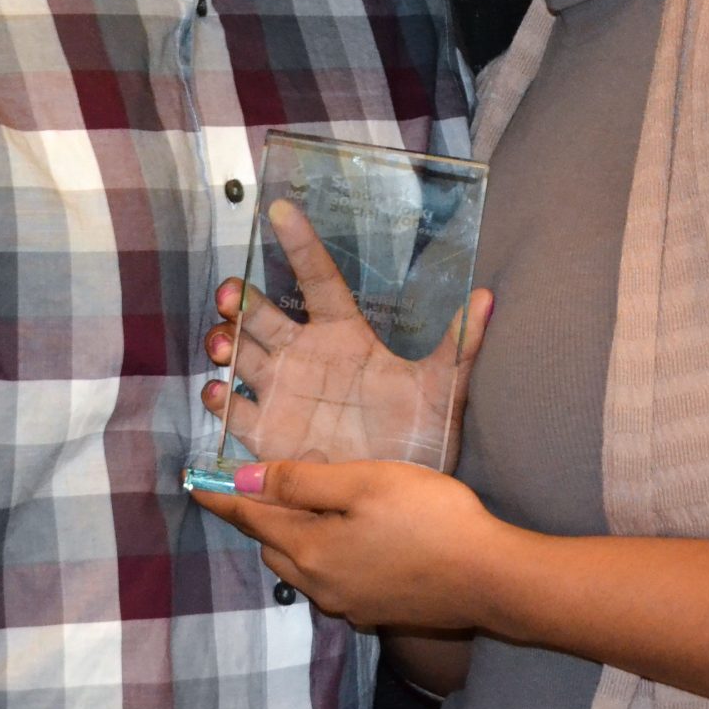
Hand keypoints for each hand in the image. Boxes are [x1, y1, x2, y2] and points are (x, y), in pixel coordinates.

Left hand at [189, 458, 504, 629]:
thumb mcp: (362, 483)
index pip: (251, 518)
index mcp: (310, 549)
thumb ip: (301, 482)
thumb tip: (244, 481)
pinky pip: (331, 581)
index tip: (193, 484)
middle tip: (258, 487)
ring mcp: (348, 604)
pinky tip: (347, 541)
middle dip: (259, 517)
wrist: (490, 578)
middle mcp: (320, 585)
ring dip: (292, 540)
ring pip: (301, 567)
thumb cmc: (429, 518)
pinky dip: (323, 558)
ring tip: (302, 510)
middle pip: (273, 546)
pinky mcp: (375, 612)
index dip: (222, 498)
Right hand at [202, 200, 492, 470]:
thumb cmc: (422, 438)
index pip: (317, 278)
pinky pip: (233, 408)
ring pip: (240, 351)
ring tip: (223, 343)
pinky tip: (221, 391)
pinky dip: (219, 396)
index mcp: (344, 335)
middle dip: (240, 299)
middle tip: (232, 295)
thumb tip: (488, 296)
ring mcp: (282, 391)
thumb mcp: (444, 390)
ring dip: (224, 339)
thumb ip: (461, 346)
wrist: (399, 500)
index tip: (280, 209)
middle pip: (262, 313)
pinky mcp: (266, 432)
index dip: (299, 243)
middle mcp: (305, 354)